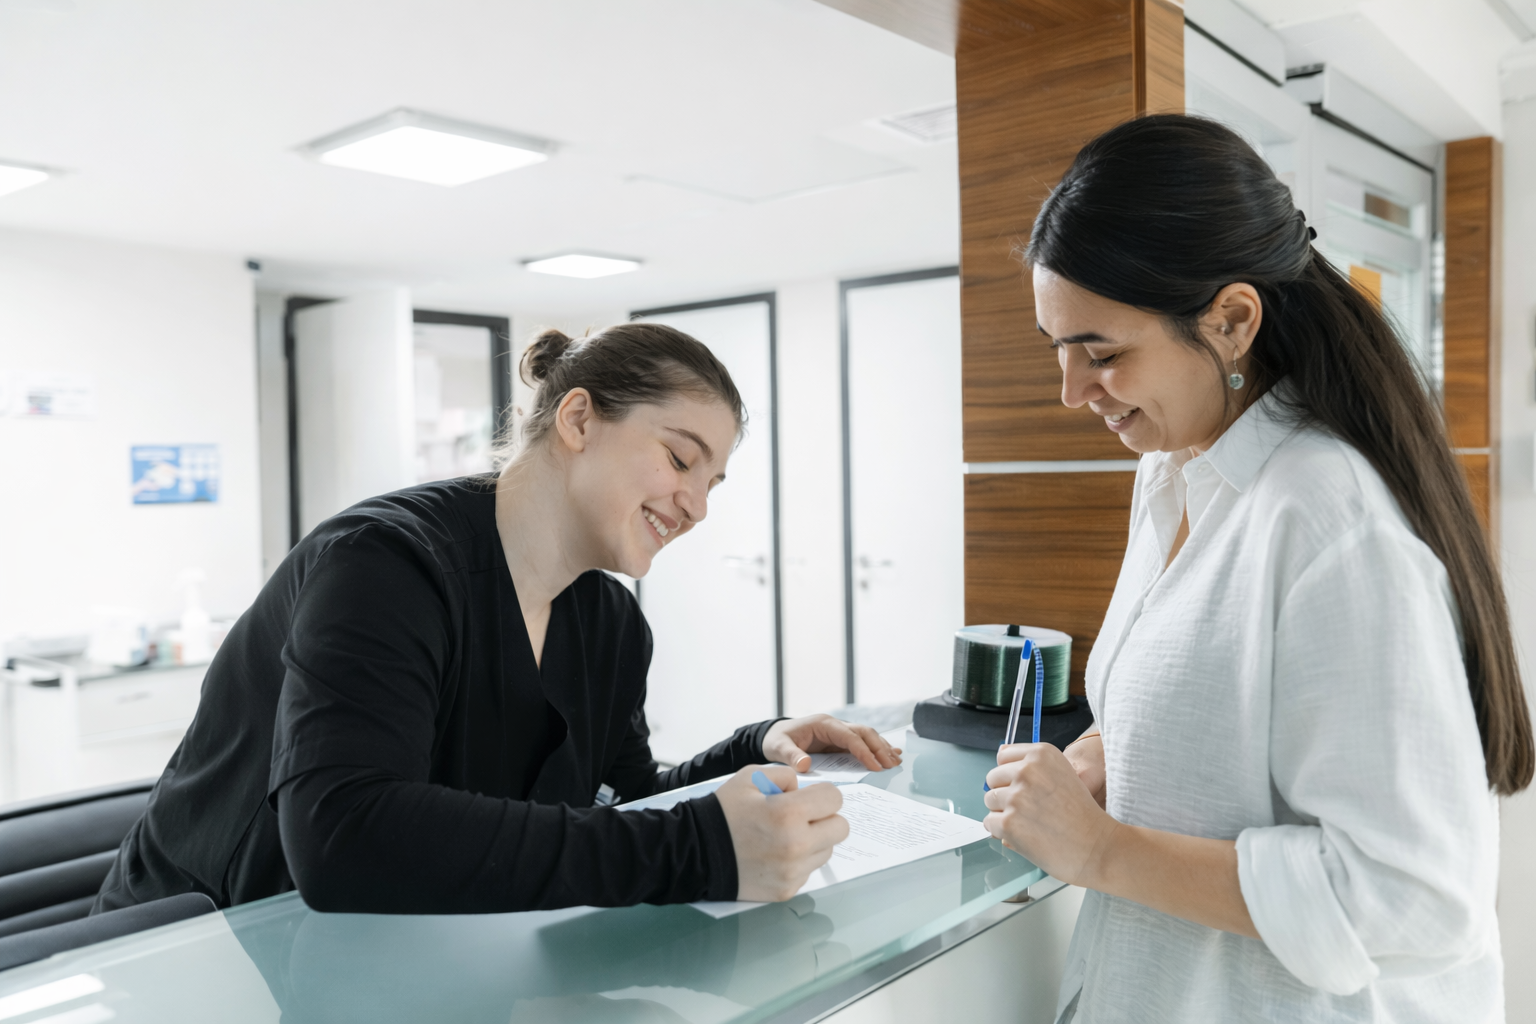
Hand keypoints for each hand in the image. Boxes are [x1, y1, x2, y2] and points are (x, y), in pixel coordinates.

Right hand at [715, 764, 848, 901]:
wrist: (696, 852)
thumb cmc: (723, 812)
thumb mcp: (750, 777)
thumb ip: (785, 775)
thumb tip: (805, 789)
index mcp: (789, 813)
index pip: (834, 799)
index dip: (821, 794)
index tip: (807, 798)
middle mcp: (796, 846)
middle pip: (840, 828)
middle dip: (824, 818)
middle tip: (801, 817)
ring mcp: (793, 872)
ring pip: (827, 850)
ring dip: (813, 841)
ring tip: (784, 836)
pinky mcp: (787, 890)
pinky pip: (809, 870)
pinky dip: (799, 861)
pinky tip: (775, 854)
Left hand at [762, 714, 901, 772]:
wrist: (773, 736)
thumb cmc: (776, 740)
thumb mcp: (779, 747)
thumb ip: (791, 756)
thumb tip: (805, 765)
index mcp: (823, 724)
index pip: (850, 736)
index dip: (864, 751)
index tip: (875, 766)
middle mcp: (834, 725)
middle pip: (864, 732)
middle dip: (880, 747)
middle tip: (892, 765)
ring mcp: (839, 732)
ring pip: (867, 736)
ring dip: (882, 747)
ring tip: (896, 761)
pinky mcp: (840, 741)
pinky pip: (862, 743)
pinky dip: (877, 748)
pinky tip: (891, 754)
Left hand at [982, 743, 1118, 887]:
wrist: (1097, 847)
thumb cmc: (1082, 815)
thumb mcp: (1062, 774)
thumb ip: (1033, 765)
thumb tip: (1000, 753)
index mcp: (1041, 754)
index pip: (1003, 756)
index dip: (1011, 775)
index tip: (1025, 788)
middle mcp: (1027, 770)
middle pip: (993, 778)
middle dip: (1005, 794)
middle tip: (1030, 810)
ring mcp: (1016, 796)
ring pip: (990, 801)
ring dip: (1003, 813)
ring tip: (1030, 824)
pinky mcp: (1008, 822)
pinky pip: (989, 823)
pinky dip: (1002, 832)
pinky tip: (1025, 836)